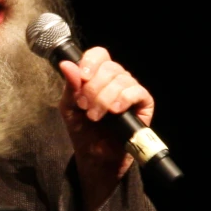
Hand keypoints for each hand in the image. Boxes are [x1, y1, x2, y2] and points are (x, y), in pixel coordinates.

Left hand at [58, 47, 154, 210]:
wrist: (95, 157)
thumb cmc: (83, 131)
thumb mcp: (69, 108)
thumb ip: (70, 86)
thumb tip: (66, 64)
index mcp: (98, 77)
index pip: (99, 54)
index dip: (90, 62)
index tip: (83, 77)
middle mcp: (116, 79)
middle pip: (109, 67)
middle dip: (94, 88)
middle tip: (85, 107)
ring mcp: (130, 90)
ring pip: (122, 80)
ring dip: (105, 98)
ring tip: (96, 116)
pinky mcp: (143, 103)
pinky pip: (137, 92)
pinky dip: (124, 99)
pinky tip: (115, 110)